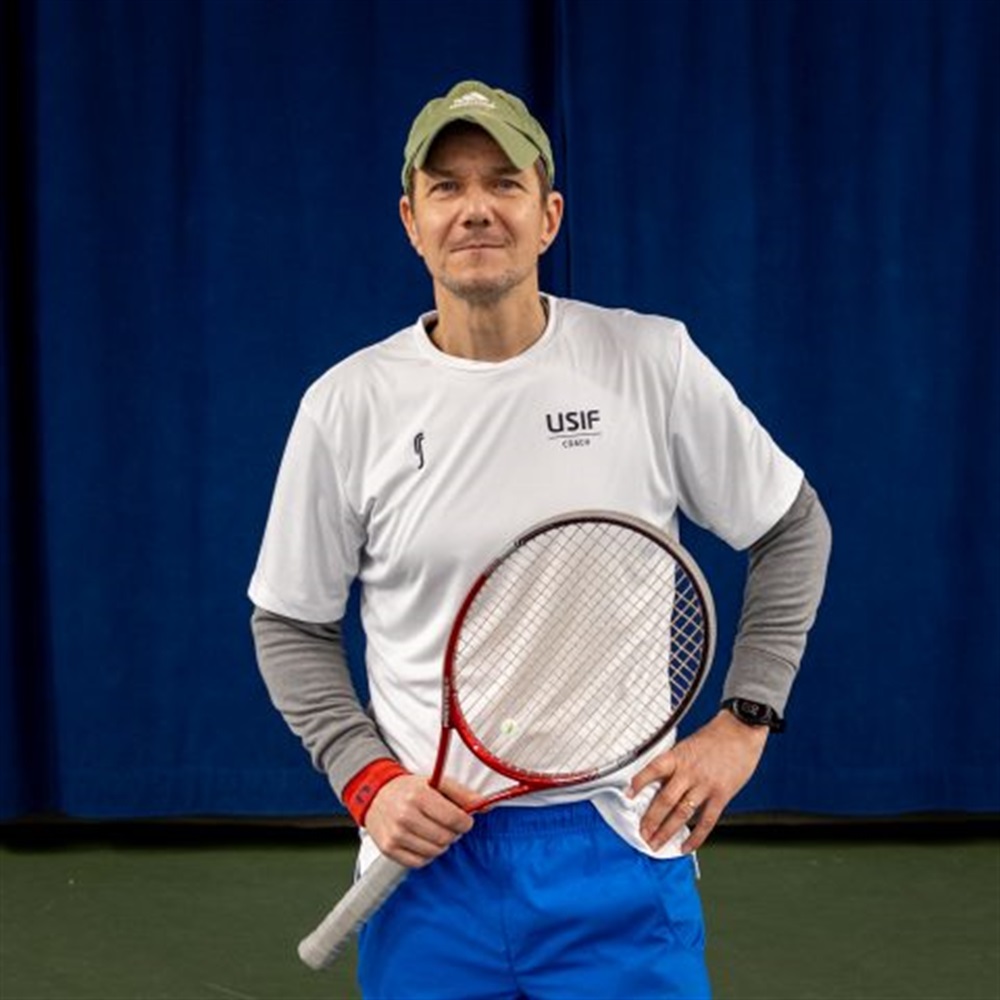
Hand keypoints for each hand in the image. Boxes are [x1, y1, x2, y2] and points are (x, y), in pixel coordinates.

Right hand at [364, 775, 475, 867]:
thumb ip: (461, 793)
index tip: (464, 820)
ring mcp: (395, 835)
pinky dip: (427, 854)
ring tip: (434, 830)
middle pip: (445, 838)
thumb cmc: (408, 788)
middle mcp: (405, 816)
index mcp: (418, 796)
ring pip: (434, 852)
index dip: (465, 822)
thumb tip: (485, 805)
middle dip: (453, 833)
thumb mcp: (435, 782)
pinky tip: (423, 841)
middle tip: (449, 825)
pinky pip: (419, 862)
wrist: (374, 794)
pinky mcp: (389, 849)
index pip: (454, 818)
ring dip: (441, 844)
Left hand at [628, 710, 768, 852]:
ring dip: (667, 831)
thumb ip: (674, 764)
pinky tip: (686, 846)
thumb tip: (658, 783)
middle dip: (651, 820)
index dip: (639, 782)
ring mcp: (705, 785)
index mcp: (678, 756)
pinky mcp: (721, 795)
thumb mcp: (687, 745)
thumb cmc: (714, 737)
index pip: (653, 770)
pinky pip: (706, 820)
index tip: (628, 795)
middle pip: (665, 799)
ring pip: (682, 813)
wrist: (741, 730)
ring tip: (656, 844)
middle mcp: (689, 772)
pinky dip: (696, 836)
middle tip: (642, 835)